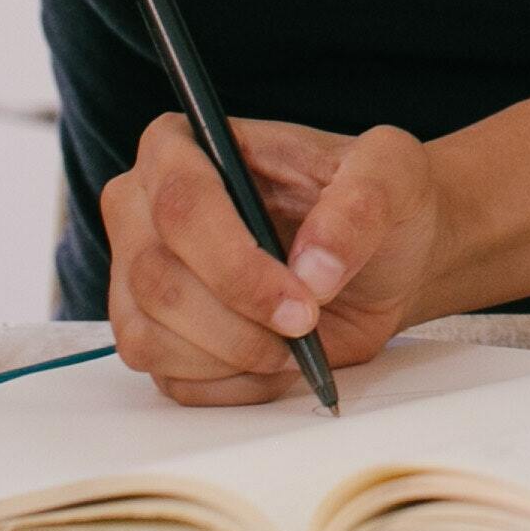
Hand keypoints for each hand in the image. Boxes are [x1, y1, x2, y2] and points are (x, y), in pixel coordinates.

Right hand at [103, 116, 439, 403]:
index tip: (299, 299)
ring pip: (151, 338)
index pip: (180, 204)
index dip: (234, 263)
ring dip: (235, 354)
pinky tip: (279, 358)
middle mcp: (145, 209)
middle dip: (239, 319)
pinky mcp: (153, 338)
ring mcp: (140, 278)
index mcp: (183, 146)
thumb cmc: (374, 198)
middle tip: (307, 325)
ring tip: (296, 339)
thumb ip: (358, 206)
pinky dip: (235, 383)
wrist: (384, 258)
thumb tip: (312, 269)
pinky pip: (173, 382)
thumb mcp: (390, 173)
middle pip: (156, 278)